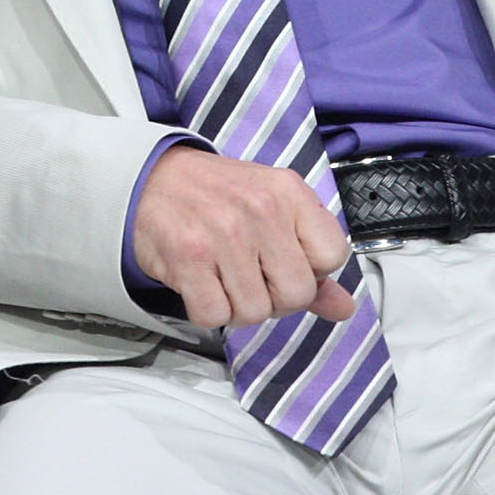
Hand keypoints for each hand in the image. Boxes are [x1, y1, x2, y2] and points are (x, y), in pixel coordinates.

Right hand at [130, 145, 359, 331]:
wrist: (150, 179)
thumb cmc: (215, 195)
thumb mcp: (272, 208)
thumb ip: (310, 256)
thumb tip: (343, 307)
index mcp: (288, 192)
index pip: (332, 256)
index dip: (311, 271)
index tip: (285, 261)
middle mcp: (259, 208)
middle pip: (297, 294)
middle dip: (275, 298)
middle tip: (251, 276)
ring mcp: (223, 233)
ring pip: (256, 312)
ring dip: (237, 306)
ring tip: (222, 277)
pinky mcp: (188, 257)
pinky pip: (216, 316)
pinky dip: (207, 310)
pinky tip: (201, 283)